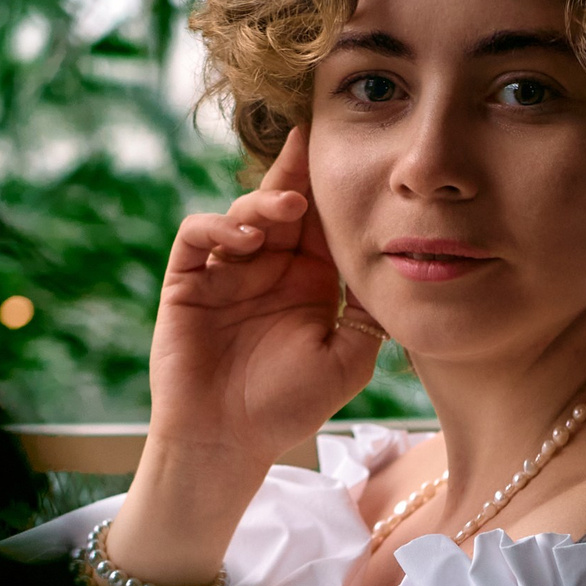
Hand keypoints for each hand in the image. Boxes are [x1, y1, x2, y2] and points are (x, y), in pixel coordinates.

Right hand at [146, 129, 382, 468]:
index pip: (321, 222)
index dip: (331, 190)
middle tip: (311, 143)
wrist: (227, 443)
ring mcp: (225, 272)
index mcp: (307, 280)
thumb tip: (398, 264)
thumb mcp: (347, 360)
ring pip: (242, 213)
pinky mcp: (188, 282)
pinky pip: (197, 235)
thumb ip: (369, 314)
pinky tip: (246, 239)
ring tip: (288, 209)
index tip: (352, 155)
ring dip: (264, 202)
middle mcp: (267, 268)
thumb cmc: (286, 409)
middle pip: (282, 205)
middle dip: (296, 174)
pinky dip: (219, 226)